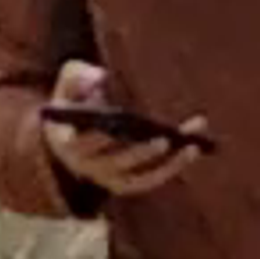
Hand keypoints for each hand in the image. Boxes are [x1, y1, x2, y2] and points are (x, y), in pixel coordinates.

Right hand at [44, 64, 204, 205]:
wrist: (76, 125)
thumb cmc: (76, 98)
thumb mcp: (70, 81)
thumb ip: (78, 75)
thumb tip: (101, 78)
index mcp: (66, 142)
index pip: (81, 144)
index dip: (98, 139)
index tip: (117, 128)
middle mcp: (85, 166)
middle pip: (115, 163)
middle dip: (140, 152)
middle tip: (165, 138)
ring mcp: (106, 178)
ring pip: (138, 177)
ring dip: (166, 163)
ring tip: (192, 145)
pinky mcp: (126, 183)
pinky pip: (151, 180)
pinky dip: (172, 168)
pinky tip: (193, 149)